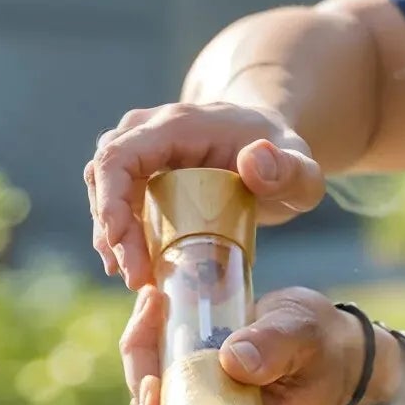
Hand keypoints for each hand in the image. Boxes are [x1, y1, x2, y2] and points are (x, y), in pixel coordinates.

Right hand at [85, 102, 324, 289]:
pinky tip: (135, 268)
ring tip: (136, 278)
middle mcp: (149, 130)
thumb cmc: (283, 156)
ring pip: (104, 190)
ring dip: (111, 238)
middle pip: (103, 176)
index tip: (124, 251)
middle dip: (112, 232)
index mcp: (177, 125)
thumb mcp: (300, 167)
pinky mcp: (141, 172)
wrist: (269, 145)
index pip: (119, 156)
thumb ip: (289, 169)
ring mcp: (141, 149)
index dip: (110, 204)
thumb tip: (253, 163)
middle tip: (137, 279)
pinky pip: (116, 201)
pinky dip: (120, 236)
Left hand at [120, 287, 392, 404]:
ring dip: (143, 352)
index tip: (153, 381)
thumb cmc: (326, 347)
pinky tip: (154, 306)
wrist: (336, 343)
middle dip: (143, 372)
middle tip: (149, 313)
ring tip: (151, 301)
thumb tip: (233, 360)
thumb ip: (275, 347)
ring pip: (158, 399)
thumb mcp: (306, 339)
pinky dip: (154, 345)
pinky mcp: (204, 395)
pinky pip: (166, 379)